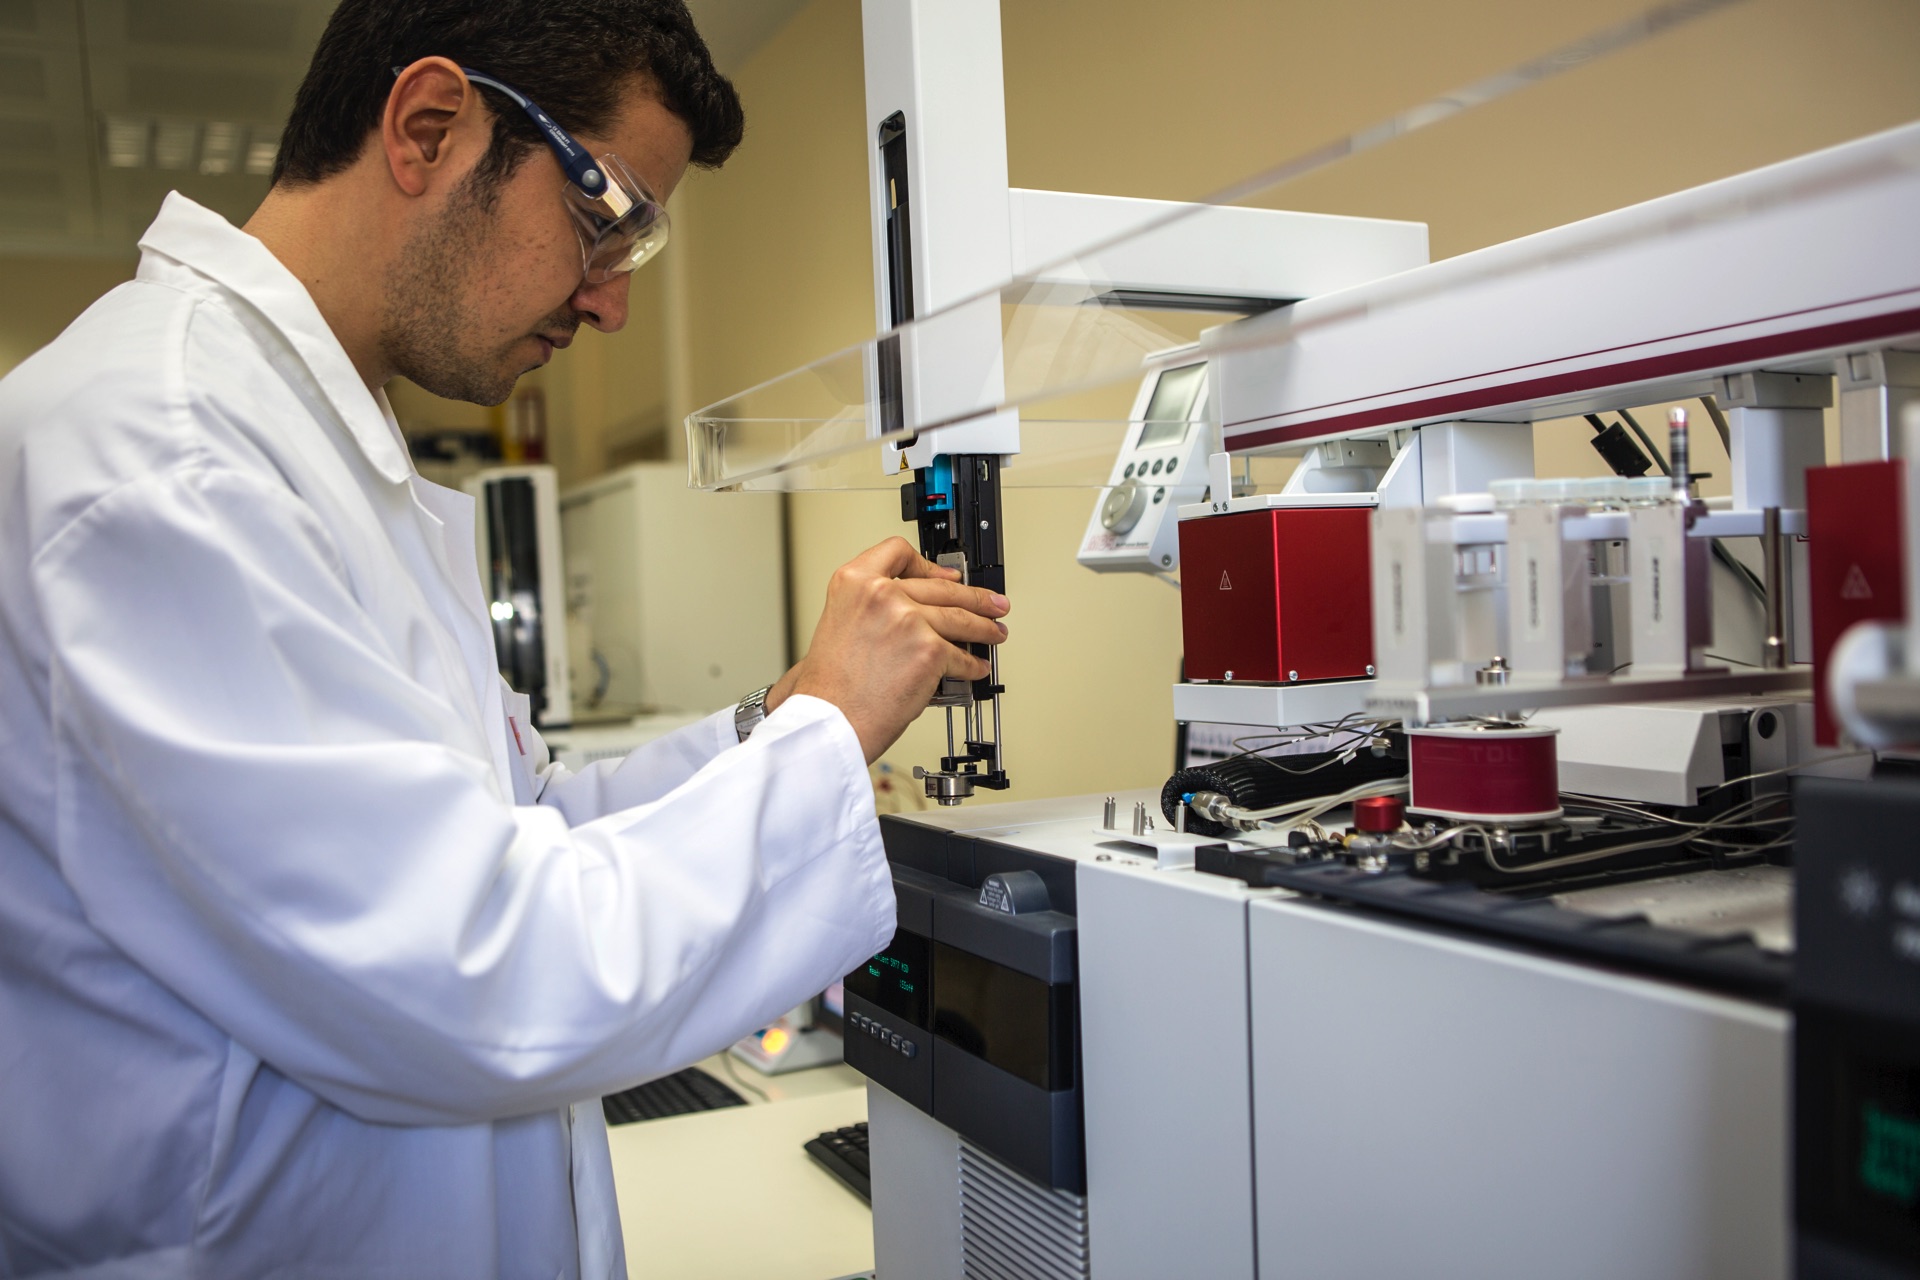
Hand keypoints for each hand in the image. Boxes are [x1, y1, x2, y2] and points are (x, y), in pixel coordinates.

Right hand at [764, 537, 1008, 762]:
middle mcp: (883, 594)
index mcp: (854, 582)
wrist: (830, 719)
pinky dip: (972, 665)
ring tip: (994, 632)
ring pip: (960, 619)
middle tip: (990, 603)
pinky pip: (962, 657)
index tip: (944, 575)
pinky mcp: (930, 651)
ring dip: (984, 627)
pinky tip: (976, 668)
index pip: (897, 551)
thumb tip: (912, 610)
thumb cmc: (830, 685)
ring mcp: (909, 620)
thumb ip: (872, 607)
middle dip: (974, 597)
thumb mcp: (839, 623)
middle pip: (942, 587)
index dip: (927, 564)